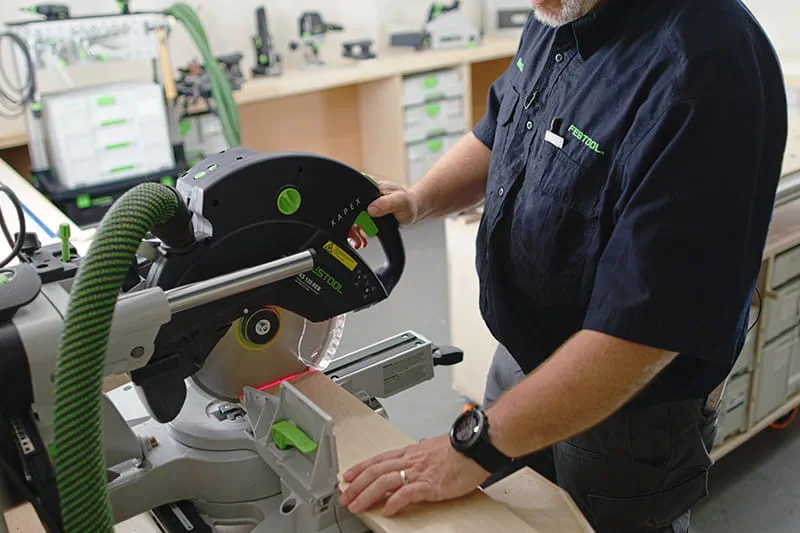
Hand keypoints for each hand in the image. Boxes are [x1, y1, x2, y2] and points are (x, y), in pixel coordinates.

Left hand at [338, 435, 487, 516]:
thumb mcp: (433, 448)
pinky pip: (407, 493)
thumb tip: (416, 453)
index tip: (348, 477)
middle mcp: (410, 461)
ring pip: (385, 482)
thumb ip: (421, 453)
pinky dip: (394, 502)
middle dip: (357, 486)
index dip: (360, 468)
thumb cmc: (459, 448)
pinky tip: (386, 510)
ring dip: (368, 495)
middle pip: (376, 472)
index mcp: (410, 452)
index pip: (378, 460)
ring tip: (357, 506)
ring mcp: (419, 472)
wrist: (476, 447)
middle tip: (345, 497)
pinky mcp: (431, 485)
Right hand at [348, 181, 421, 249]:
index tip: (355, 222)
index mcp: (369, 185)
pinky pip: (357, 225)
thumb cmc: (408, 203)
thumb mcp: (400, 201)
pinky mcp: (366, 215)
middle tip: (356, 236)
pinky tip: (362, 240)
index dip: (348, 210)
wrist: (412, 210)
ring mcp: (365, 205)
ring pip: (351, 219)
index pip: (352, 195)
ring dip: (353, 232)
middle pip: (348, 209)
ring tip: (359, 241)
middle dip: (350, 225)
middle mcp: (364, 195)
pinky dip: (357, 234)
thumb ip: (387, 203)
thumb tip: (371, 209)